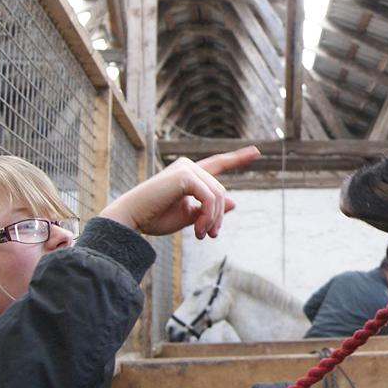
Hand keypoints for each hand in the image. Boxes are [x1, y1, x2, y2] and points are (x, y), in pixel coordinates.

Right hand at [99, 147, 259, 237]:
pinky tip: (198, 230)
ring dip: (212, 219)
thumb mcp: (189, 216)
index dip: (237, 158)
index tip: (256, 151)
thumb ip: (210, 209)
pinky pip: (209, 198)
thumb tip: (234, 202)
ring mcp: (186, 167)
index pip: (218, 163)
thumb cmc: (155, 218)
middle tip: (209, 236)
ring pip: (217, 195)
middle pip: (220, 191)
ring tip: (201, 235)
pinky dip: (208, 216)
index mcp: (189, 173)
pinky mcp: (185, 175)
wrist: (131, 219)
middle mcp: (188, 165)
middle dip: (217, 216)